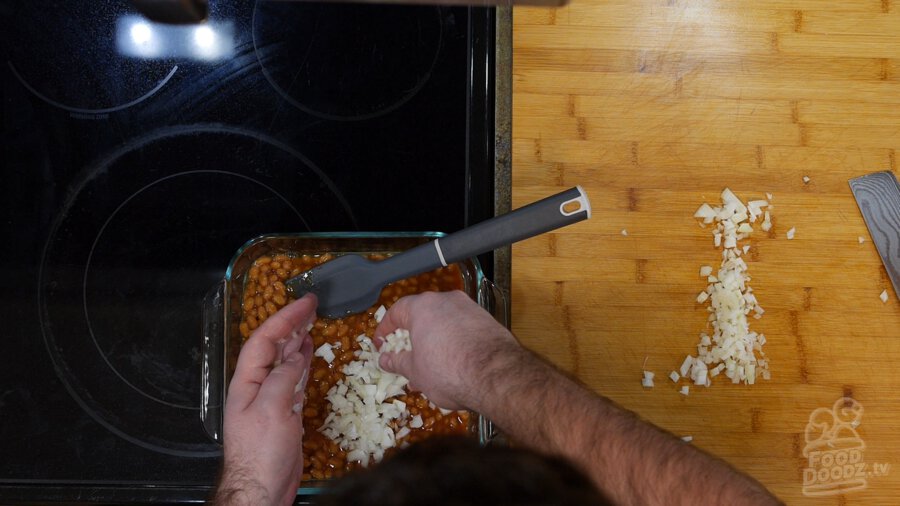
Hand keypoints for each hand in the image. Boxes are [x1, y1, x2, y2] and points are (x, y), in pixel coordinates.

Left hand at [216, 294, 316, 505]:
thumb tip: (296, 356)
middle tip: (312, 305)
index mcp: (246, 381)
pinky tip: (308, 353)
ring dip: (297, 340)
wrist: (262, 488)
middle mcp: (256, 386)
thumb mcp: (272, 409)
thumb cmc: (261, 452)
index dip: (284, 318)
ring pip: (283, 360)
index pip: (264, 340)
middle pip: (273, 346)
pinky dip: (302, 362)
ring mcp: (270, 398)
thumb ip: (284, 378)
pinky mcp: (283, 411)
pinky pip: (293, 378)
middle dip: (291, 323)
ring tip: (311, 323)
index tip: (305, 303)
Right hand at [374, 290, 522, 411]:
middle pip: (422, 316)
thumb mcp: (415, 371)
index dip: (385, 329)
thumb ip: (398, 362)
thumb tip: (385, 359)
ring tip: (430, 370)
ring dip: (434, 343)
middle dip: (413, 340)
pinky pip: (463, 330)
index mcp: (423, 307)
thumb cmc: (449, 371)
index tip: (382, 345)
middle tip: (406, 359)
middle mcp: (447, 301)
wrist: (496, 376)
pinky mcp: (487, 321)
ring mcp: (470, 309)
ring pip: (444, 324)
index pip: (397, 311)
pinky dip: (454, 343)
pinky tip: (454, 366)